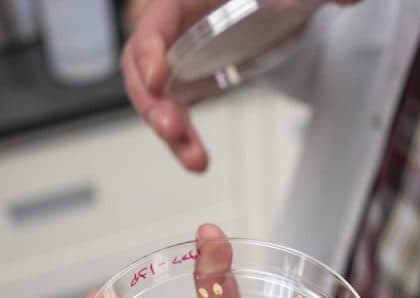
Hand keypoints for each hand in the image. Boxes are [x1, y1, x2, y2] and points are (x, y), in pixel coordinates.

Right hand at [122, 0, 361, 172]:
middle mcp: (175, 25)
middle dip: (152, 101)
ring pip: (156, 95)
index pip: (154, 20)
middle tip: (171, 130)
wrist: (276, 1)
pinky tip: (197, 159)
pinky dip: (183, 138)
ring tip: (193, 159)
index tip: (159, 78)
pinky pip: (174, 111)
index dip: (149, 49)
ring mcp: (179, 55)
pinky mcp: (189, 79)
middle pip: (143, 65)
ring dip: (169, 130)